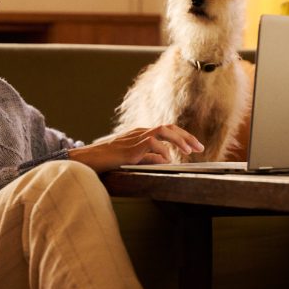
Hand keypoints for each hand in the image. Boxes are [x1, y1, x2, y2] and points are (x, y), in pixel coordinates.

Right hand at [68, 125, 204, 172]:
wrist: (88, 159)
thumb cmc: (107, 161)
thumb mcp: (132, 159)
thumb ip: (148, 158)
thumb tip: (166, 161)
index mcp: (140, 134)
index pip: (166, 130)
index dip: (182, 136)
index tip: (194, 146)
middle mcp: (139, 132)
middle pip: (168, 127)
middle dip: (187, 137)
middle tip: (199, 148)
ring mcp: (135, 138)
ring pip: (163, 132)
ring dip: (179, 141)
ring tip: (189, 152)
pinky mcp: (131, 147)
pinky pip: (152, 145)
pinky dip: (163, 152)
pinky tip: (168, 160)